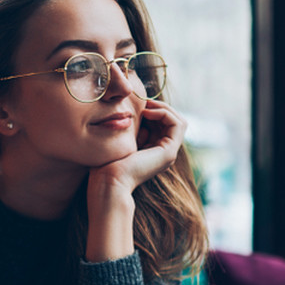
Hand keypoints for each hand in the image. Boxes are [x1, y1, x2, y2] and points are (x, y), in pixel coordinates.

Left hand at [83, 99, 186, 261]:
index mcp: (153, 151)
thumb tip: (130, 112)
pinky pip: (178, 124)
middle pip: (172, 121)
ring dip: (163, 108)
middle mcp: (163, 153)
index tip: (136, 105)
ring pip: (178, 121)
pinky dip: (164, 113)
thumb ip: (129, 128)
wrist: (108, 182)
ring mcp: (168, 153)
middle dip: (159, 106)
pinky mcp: (169, 152)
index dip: (153, 109)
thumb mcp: (120, 140)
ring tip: (145, 106)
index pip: (162, 123)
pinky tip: (147, 112)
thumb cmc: (106, 164)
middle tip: (142, 102)